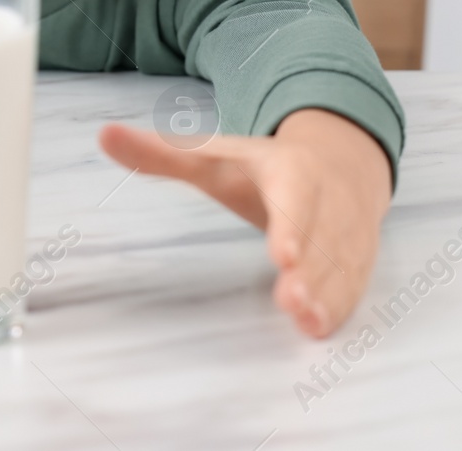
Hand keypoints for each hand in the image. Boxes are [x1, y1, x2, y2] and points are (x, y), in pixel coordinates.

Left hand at [98, 108, 390, 337]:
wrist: (341, 158)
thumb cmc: (263, 166)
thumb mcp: (215, 156)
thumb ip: (162, 155)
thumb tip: (104, 135)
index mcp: (291, 170)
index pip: (294, 199)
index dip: (290, 227)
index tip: (282, 256)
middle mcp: (326, 200)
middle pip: (320, 238)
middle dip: (309, 271)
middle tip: (290, 300)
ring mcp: (347, 230)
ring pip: (339, 264)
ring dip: (326, 294)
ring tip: (305, 320)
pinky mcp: (358, 257)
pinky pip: (353, 282)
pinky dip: (340, 304)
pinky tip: (320, 327)